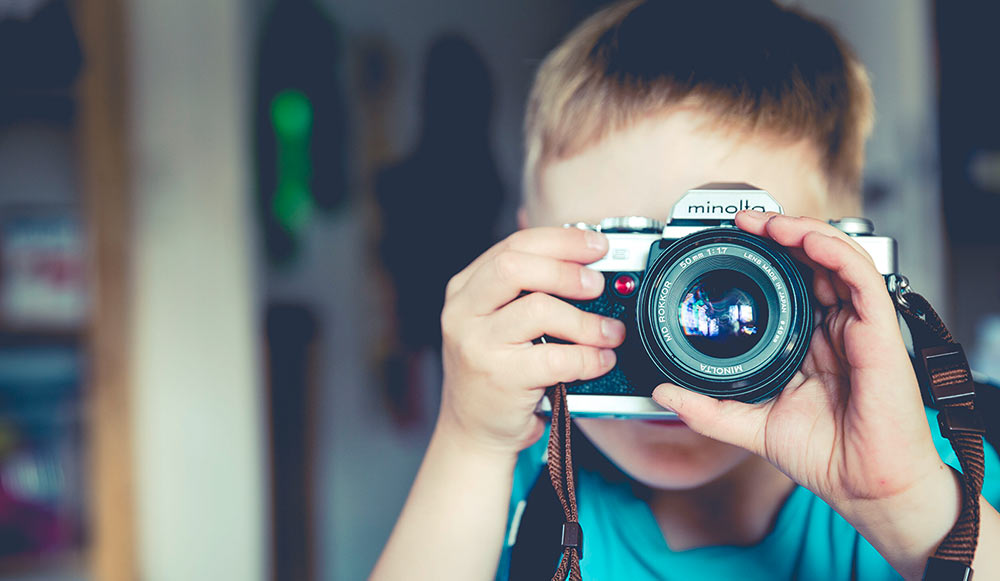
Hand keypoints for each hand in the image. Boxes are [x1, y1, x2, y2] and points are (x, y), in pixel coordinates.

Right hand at [437, 227, 624, 456]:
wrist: (473, 431)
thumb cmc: (494, 372)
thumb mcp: (496, 322)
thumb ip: (526, 291)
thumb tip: (585, 263)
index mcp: (465, 289)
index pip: (513, 246)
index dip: (560, 240)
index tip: (596, 244)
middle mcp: (464, 313)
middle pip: (516, 267)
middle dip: (567, 270)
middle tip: (598, 285)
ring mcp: (478, 345)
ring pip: (540, 310)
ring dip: (586, 320)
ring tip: (608, 332)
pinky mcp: (500, 378)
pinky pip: (556, 357)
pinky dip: (588, 357)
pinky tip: (600, 361)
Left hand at [651, 212, 958, 574]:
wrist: (864, 487)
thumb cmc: (825, 455)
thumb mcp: (750, 425)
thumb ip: (706, 409)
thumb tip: (662, 393)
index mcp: (810, 340)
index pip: (791, 282)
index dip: (766, 256)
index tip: (731, 242)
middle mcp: (835, 327)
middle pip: (813, 260)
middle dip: (779, 231)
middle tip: (743, 221)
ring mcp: (858, 326)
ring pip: (837, 257)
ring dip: (803, 231)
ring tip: (767, 222)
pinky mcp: (879, 331)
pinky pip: (861, 277)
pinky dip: (833, 250)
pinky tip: (805, 239)